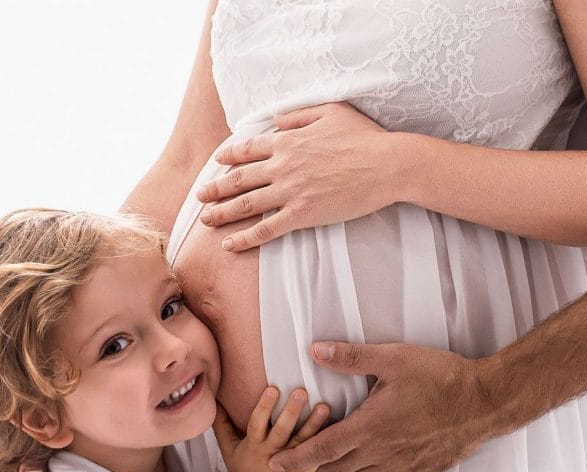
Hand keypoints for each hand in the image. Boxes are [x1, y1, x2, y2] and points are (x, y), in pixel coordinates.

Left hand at [196, 102, 397, 250]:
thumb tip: (276, 120)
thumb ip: (298, 115)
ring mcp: (290, 192)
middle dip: (215, 188)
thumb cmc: (364, 137)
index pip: (247, 148)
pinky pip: (266, 229)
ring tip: (206, 220)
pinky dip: (245, 239)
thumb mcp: (330, 111)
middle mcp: (282, 166)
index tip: (217, 163)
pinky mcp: (302, 215)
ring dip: (222, 213)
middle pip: (238, 178)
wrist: (387, 165)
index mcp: (287, 140)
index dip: (228, 157)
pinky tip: (230, 246)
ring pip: (246, 205)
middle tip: (199, 197)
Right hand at [212, 387, 329, 471]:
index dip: (264, 407)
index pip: (257, 423)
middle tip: (301, 392)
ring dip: (314, 424)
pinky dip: (324, 443)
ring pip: (302, 441)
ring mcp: (289, 463)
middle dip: (291, 412)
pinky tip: (335, 429)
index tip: (272, 389)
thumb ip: (222, 426)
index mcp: (253, 446)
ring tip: (325, 406)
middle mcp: (271, 453)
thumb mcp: (229, 451)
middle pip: (281, 431)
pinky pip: (315, 456)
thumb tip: (214, 403)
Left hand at [269, 342, 491, 471]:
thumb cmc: (440, 378)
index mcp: (371, 427)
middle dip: (312, 468)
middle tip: (295, 463)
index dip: (295, 458)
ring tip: (322, 469)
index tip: (274, 463)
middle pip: (336, 469)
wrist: (484, 403)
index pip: (322, 449)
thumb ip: (352, 357)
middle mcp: (382, 453)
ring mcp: (401, 466)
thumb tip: (316, 350)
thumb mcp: (394, 359)